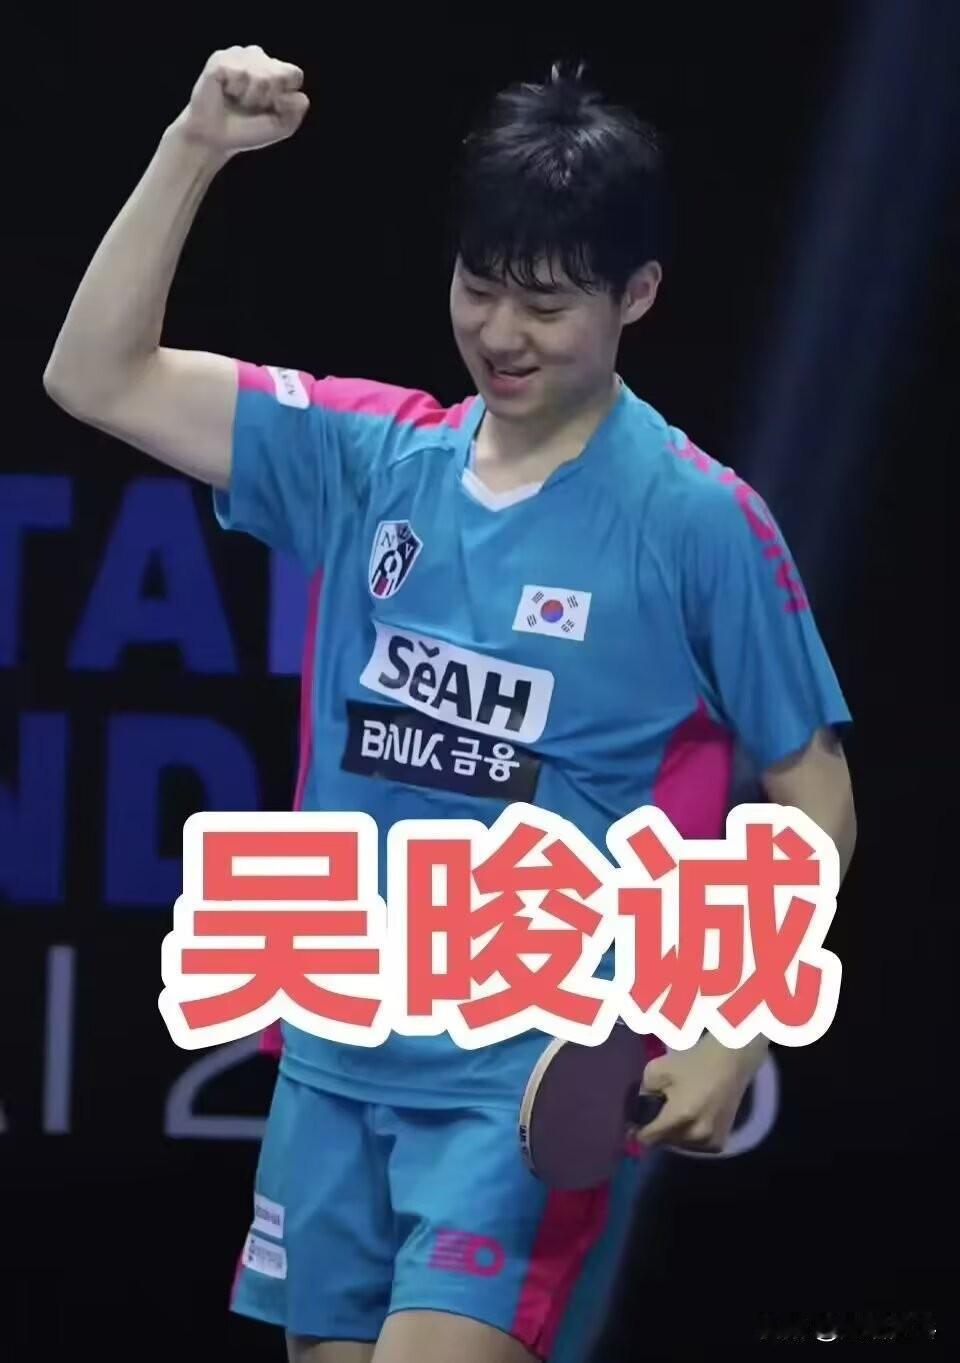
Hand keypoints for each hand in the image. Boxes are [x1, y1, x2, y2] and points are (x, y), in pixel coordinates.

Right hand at [174, 45, 308, 154]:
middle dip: (266, 99)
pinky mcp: (220, 59)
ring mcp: (238, 55)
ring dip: (249, 97)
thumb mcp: (281, 126)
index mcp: (275, 71)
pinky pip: (239, 73)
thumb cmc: (247, 130)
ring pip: (259, 74)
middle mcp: (258, 58)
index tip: (271, 108)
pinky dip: (234, 90)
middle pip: (277, 75)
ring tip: (237, 100)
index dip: (284, 96)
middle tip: (249, 106)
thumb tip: (297, 95)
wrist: (216, 139)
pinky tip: (225, 92)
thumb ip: (296, 111)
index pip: (294, 74)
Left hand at [629, 1034, 768, 1152]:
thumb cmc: (694, 1062)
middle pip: (664, 1142)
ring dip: (673, 1133)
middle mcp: (696, 1135)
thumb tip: (641, 1109)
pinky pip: (694, 1145)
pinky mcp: (721, 1143)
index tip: (635, 1122)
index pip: (649, 1139)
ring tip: (675, 1113)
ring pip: (680, 1145)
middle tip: (657, 1111)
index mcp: (680, 1116)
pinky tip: (690, 1117)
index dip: (639, 1131)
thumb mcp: (657, 1069)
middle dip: (657, 1129)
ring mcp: (711, 1142)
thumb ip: (643, 1092)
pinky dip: (688, 1135)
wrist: (730, 1062)